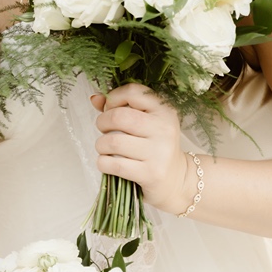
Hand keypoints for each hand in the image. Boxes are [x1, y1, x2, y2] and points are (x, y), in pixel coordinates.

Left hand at [92, 84, 192, 214]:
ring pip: (113, 142)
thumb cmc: (155, 147)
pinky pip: (113, 164)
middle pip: (119, 117)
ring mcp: (159, 152)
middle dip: (103, 122)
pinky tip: (107, 162)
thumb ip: (120, 107)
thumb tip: (95, 98)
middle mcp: (164, 129)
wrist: (176, 179)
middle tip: (104, 130)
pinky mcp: (151, 173)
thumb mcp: (147, 123)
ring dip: (101, 145)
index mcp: (165, 111)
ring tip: (105, 148)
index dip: (113, 98)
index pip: (133, 92)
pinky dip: (103, 163)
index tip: (109, 108)